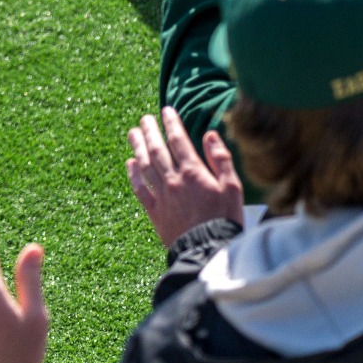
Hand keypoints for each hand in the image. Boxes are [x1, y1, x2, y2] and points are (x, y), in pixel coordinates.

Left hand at [127, 108, 244, 245]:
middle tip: (144, 118)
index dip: (171, 123)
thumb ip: (221, 160)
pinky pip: (139, 189)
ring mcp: (161, 196)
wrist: (209, 251)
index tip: (166, 110)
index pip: (178, 140)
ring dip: (138, 147)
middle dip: (150, 131)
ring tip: (133, 133)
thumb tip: (209, 134)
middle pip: (157, 149)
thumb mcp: (233, 188)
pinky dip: (133, 175)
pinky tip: (129, 164)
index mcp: (193, 173)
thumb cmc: (226, 220)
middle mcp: (173, 180)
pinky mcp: (154, 212)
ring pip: (145, 165)